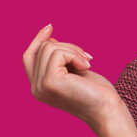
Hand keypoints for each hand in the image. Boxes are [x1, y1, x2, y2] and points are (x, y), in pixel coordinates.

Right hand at [22, 24, 136, 136]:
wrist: (108, 110)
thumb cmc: (95, 92)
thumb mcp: (72, 70)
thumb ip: (58, 59)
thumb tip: (49, 38)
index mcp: (39, 87)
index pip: (28, 57)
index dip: (37, 40)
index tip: (50, 27)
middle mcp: (35, 88)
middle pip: (42, 48)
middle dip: (67, 47)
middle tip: (86, 58)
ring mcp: (40, 86)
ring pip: (50, 48)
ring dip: (73, 51)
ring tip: (87, 64)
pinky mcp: (49, 81)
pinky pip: (58, 53)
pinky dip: (75, 55)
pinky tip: (86, 67)